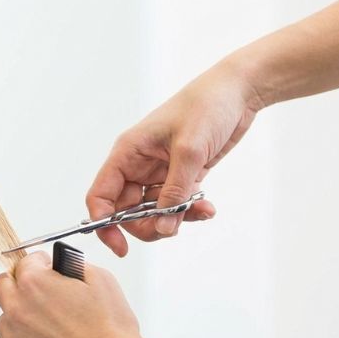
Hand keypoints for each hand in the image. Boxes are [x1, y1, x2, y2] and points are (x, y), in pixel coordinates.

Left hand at [0, 251, 144, 337]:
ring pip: (3, 320)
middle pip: (2, 286)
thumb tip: (60, 266)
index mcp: (35, 282)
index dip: (39, 266)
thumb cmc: (112, 330)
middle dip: (18, 286)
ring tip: (47, 335)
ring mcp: (11, 337)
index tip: (46, 273)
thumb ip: (72, 266)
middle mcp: (17, 306)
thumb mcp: (101, 280)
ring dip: (18, 322)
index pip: (25, 262)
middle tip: (39, 299)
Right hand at [87, 60, 263, 255]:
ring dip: (174, 219)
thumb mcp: (188, 151)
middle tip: (172, 227)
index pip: (101, 196)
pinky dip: (189, 211)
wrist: (238, 91)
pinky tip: (206, 207)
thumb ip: (174, 193)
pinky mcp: (179, 176)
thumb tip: (163, 227)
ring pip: (152, 212)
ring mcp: (158, 173)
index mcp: (127, 153)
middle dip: (148, 224)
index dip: (104, 224)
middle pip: (126, 212)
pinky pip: (175, 204)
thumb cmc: (206, 106)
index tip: (120, 246)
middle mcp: (138, 166)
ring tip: (199, 211)